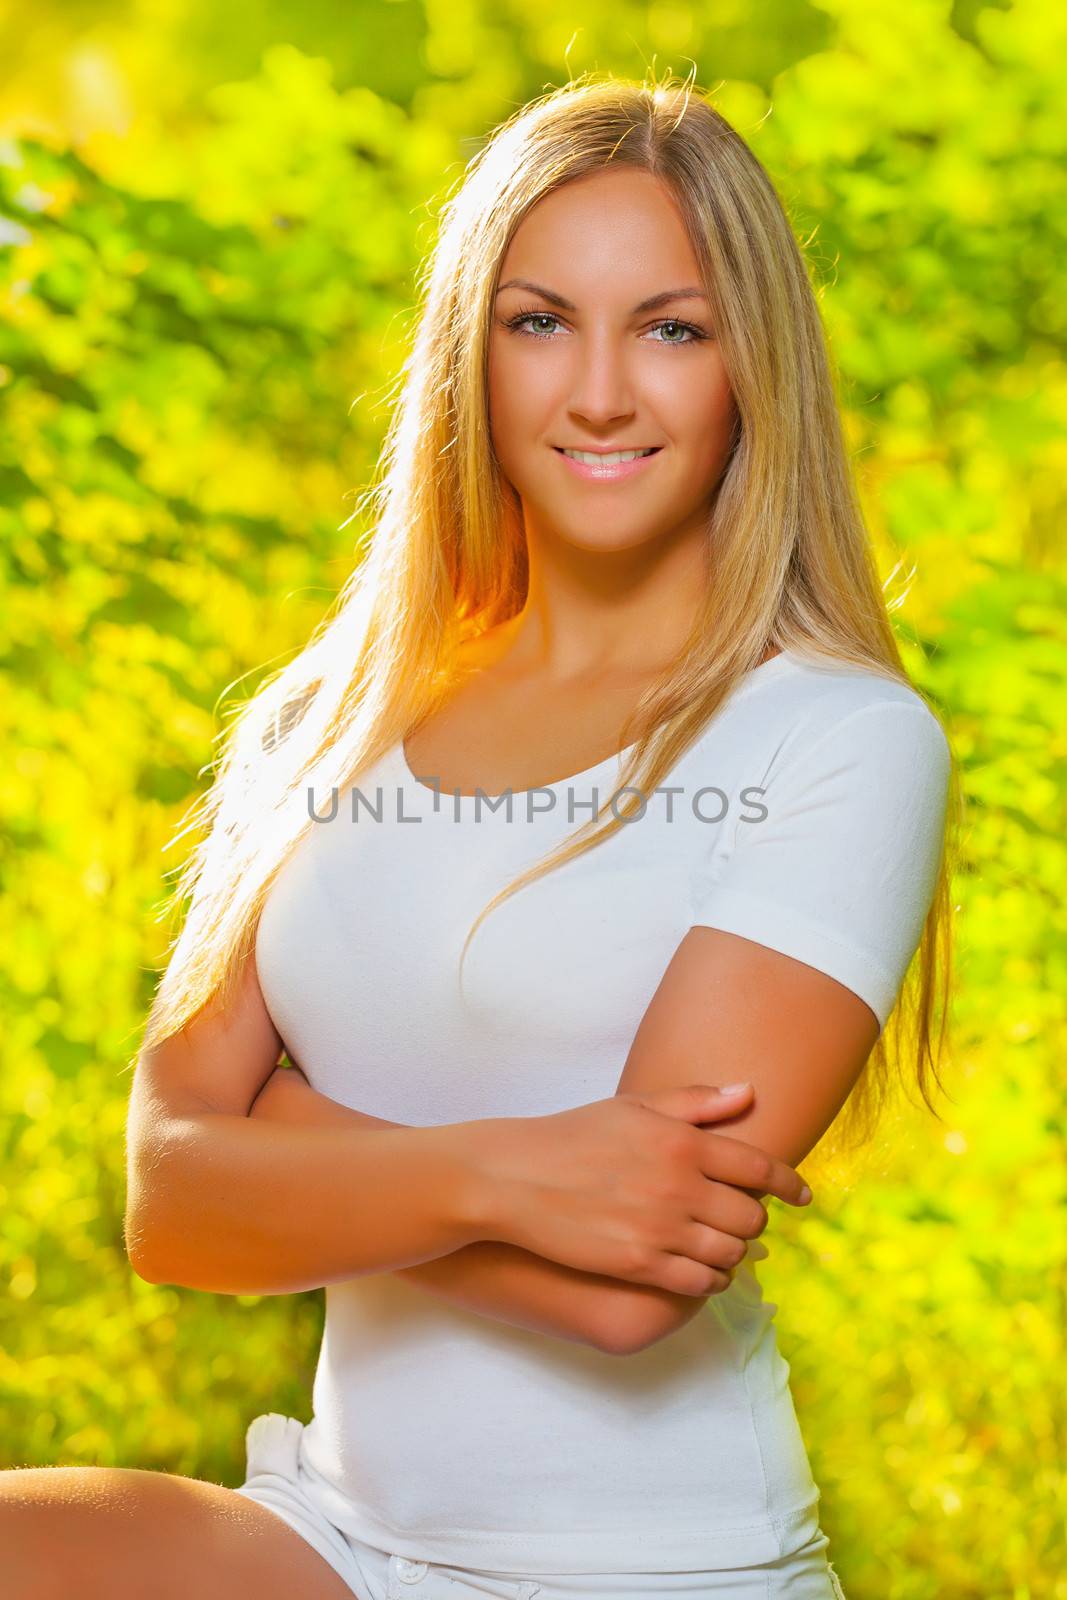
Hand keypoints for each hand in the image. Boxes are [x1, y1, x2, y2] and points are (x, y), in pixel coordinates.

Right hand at [467, 1083, 811, 1296]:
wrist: (516, 1177)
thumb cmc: (574, 1135)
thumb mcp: (634, 1108)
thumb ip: (696, 1103)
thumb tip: (748, 1092)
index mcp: (683, 1142)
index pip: (759, 1168)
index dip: (790, 1184)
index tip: (803, 1195)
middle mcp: (680, 1185)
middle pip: (750, 1216)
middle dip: (754, 1220)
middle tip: (745, 1220)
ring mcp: (661, 1227)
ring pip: (730, 1253)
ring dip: (735, 1253)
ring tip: (725, 1247)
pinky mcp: (640, 1263)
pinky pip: (699, 1282)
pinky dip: (712, 1280)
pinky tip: (705, 1272)